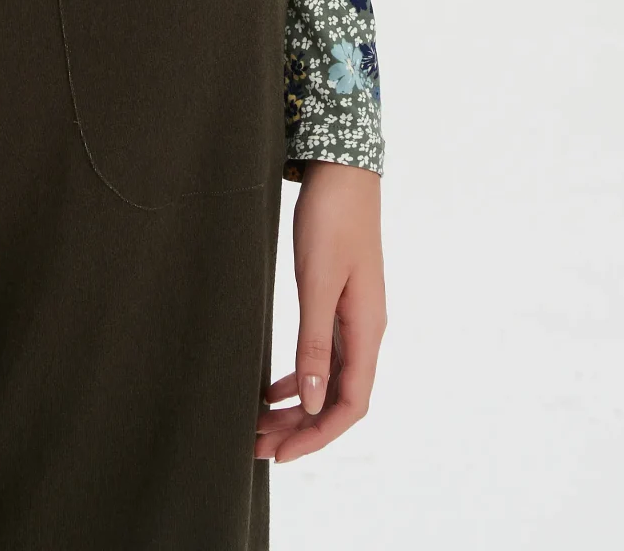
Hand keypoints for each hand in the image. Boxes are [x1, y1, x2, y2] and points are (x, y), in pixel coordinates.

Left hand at [256, 159, 385, 462]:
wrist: (342, 169)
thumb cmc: (331, 219)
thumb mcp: (317, 281)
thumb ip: (315, 342)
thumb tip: (310, 401)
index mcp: (367, 330)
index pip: (350, 405)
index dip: (317, 436)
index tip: (281, 454)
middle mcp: (365, 331)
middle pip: (337, 399)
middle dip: (300, 429)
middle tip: (256, 446)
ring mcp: (353, 317)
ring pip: (328, 380)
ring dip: (296, 407)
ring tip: (258, 424)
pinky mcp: (339, 301)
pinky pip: (322, 356)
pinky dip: (298, 377)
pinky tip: (272, 388)